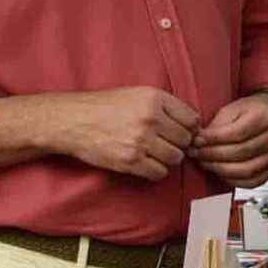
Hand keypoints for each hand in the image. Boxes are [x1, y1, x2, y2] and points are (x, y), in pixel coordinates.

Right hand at [47, 87, 199, 182]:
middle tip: (163, 144)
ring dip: (167, 159)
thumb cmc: (106, 107)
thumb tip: (195, 127)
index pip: (192, 119)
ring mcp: (141, 140)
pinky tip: (144, 163)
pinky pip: (159, 173)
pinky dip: (155, 171)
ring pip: (175, 158)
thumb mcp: (137, 94)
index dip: (189, 129)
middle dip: (178, 145)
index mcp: (155, 98)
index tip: (179, 133)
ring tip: (152, 153)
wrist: (72, 120)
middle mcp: (151, 118)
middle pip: (186, 141)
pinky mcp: (130, 160)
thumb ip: (166, 107)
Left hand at [193, 93, 267, 187]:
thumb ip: (217, 125)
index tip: (197, 141)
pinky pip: (251, 182)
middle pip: (241, 152)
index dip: (214, 139)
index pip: (237, 133)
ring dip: (220, 169)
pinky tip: (220, 172)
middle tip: (197, 153)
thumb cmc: (250, 112)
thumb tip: (200, 142)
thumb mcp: (232, 110)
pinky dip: (232, 180)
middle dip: (213, 155)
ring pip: (246, 170)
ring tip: (206, 163)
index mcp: (266, 118)